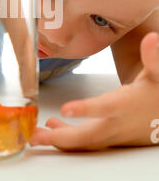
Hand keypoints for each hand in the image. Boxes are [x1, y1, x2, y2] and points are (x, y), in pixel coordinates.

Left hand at [30, 32, 158, 150]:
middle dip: (60, 137)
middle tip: (33, 136)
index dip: (85, 109)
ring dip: (58, 140)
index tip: (65, 109)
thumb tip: (152, 38)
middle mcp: (116, 124)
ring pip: (83, 143)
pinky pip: (85, 142)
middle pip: (87, 135)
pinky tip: (52, 127)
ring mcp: (112, 135)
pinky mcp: (108, 138)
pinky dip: (67, 138)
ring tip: (34, 135)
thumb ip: (153, 57)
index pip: (105, 107)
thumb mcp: (158, 72)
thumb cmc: (158, 92)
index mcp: (126, 104)